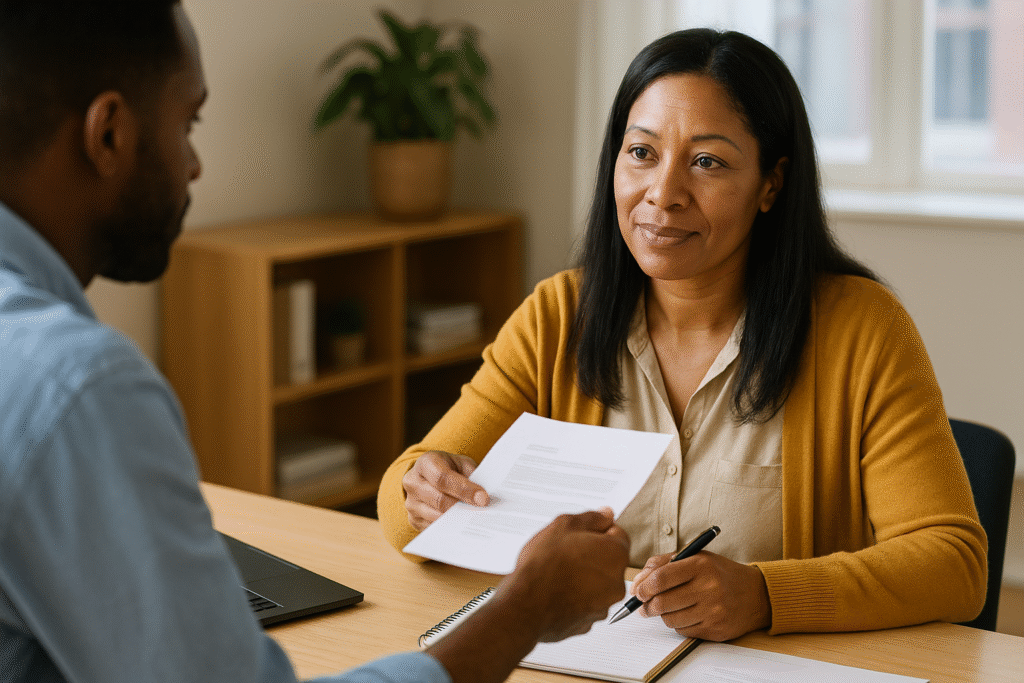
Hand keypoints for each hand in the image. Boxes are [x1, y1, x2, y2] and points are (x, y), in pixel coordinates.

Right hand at [403, 451, 488, 530]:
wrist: (429, 476)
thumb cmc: (449, 468)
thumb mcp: (461, 463)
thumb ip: (472, 476)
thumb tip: (483, 498)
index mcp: (426, 463)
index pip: (442, 478)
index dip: (464, 489)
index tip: (483, 498)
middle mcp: (413, 482)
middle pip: (439, 500)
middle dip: (463, 507)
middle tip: (482, 511)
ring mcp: (411, 503)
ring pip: (436, 517)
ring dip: (458, 519)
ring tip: (475, 518)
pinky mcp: (413, 519)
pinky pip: (433, 527)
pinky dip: (450, 527)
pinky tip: (463, 524)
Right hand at [502, 509, 629, 641]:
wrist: (525, 605)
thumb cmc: (543, 565)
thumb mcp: (564, 525)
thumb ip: (591, 518)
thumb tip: (606, 514)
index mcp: (615, 554)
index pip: (617, 534)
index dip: (597, 531)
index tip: (581, 534)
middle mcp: (616, 582)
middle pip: (608, 561)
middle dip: (590, 555)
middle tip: (565, 553)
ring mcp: (603, 605)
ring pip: (597, 584)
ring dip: (583, 577)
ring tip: (557, 574)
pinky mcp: (588, 623)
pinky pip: (585, 604)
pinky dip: (575, 598)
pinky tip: (556, 592)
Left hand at [630, 550, 770, 640]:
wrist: (756, 594)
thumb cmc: (719, 573)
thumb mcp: (694, 557)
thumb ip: (662, 564)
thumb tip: (636, 585)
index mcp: (700, 565)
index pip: (661, 578)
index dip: (643, 587)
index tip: (638, 592)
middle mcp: (708, 588)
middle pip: (662, 603)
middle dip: (647, 606)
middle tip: (644, 605)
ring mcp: (713, 611)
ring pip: (670, 619)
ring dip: (664, 615)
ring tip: (670, 606)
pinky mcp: (716, 629)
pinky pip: (683, 631)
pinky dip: (679, 624)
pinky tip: (688, 613)